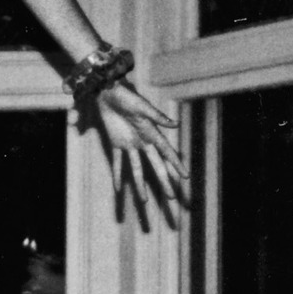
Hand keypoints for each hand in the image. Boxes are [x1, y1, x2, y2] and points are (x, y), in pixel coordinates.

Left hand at [91, 82, 187, 229]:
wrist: (108, 91)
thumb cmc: (126, 96)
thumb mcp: (143, 106)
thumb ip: (158, 117)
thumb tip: (175, 125)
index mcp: (152, 133)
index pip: (167, 152)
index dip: (176, 165)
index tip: (185, 177)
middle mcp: (143, 141)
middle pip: (156, 166)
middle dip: (164, 182)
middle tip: (172, 198)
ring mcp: (130, 144)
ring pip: (137, 169)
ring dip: (141, 185)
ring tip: (145, 202)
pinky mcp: (116, 143)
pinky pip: (117, 163)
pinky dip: (117, 175)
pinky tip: (118, 189)